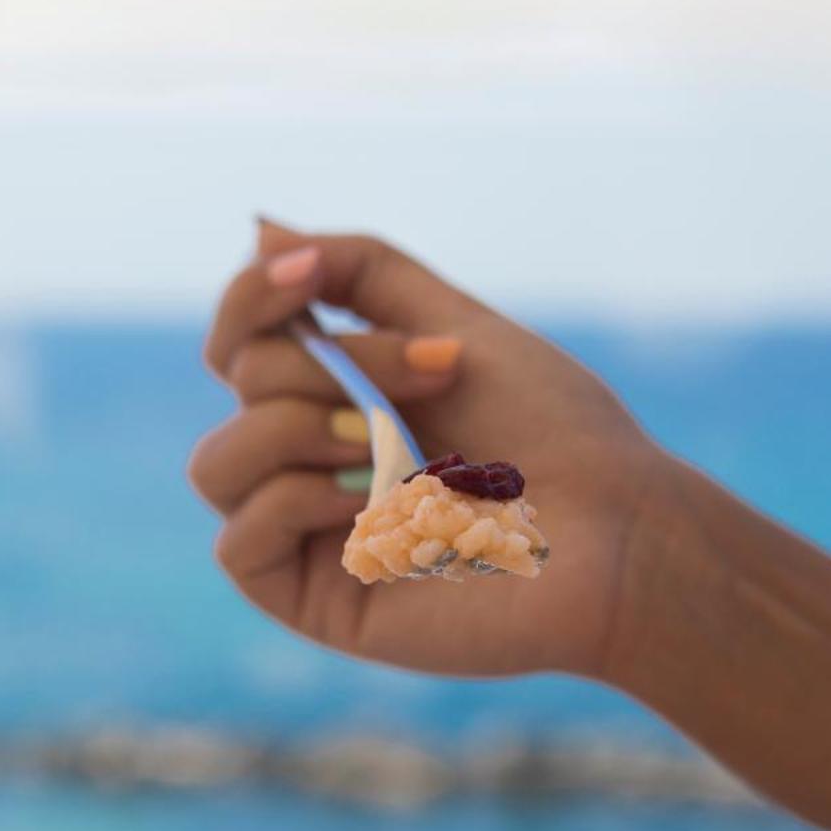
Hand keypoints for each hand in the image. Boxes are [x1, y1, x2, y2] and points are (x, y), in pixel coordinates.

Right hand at [190, 220, 667, 679]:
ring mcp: (308, 532)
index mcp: (342, 395)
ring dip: (299, 431)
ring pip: (217, 464)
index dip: (255, 296)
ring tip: (388, 449)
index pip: (242, 338)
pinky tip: (371, 512)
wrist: (613, 535)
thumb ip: (360, 274)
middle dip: (337, 365)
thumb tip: (258, 232)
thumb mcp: (457, 325)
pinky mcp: (311, 598)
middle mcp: (313, 460)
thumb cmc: (555, 435)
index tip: (308, 275)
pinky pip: (237, 540)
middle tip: (438, 378)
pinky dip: (296, 505)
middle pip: (243, 381)